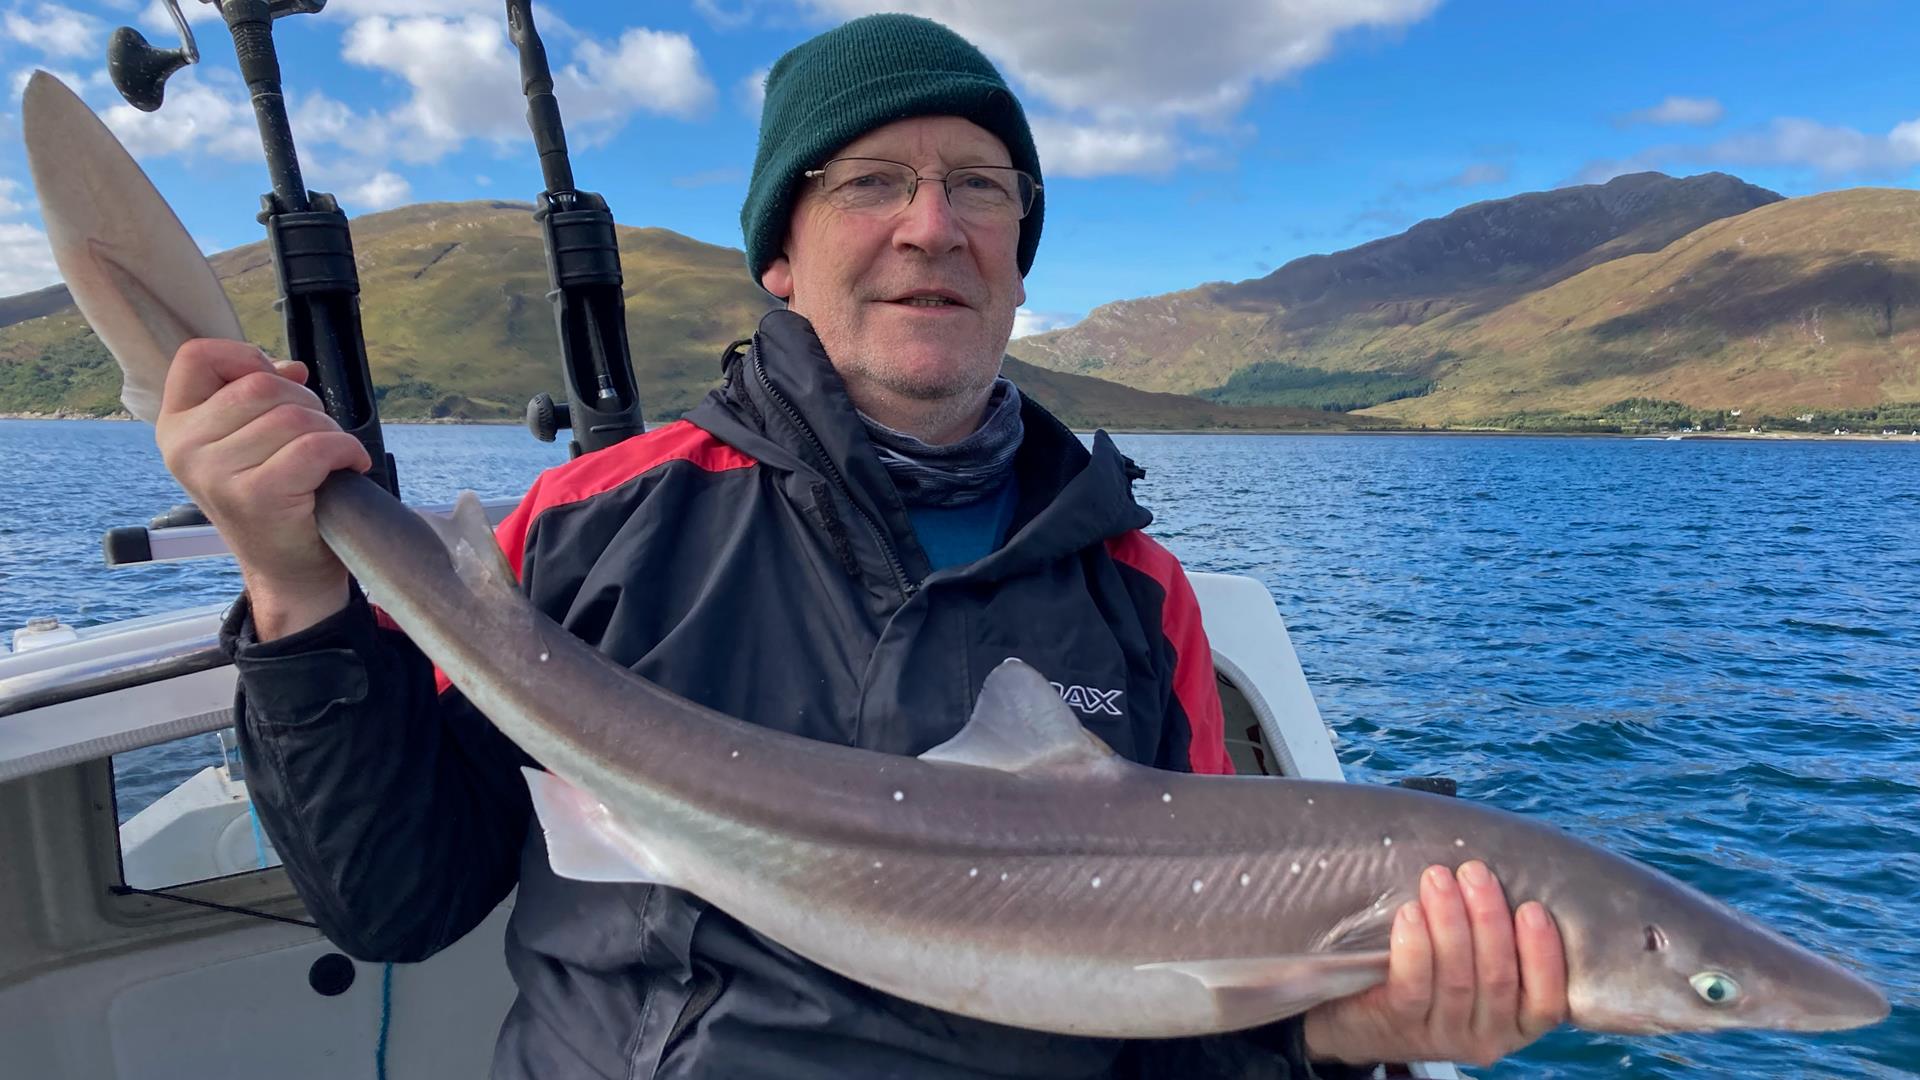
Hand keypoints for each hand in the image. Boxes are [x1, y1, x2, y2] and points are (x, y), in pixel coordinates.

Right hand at [155, 338, 371, 637]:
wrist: (286, 571)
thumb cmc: (274, 499)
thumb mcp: (249, 442)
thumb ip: (258, 397)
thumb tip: (290, 368)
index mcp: (176, 426)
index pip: (197, 356)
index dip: (246, 357)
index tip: (277, 382)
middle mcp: (184, 448)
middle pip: (260, 385)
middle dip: (305, 402)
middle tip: (317, 434)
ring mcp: (215, 474)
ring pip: (293, 416)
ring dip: (328, 430)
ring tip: (329, 456)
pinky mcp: (256, 496)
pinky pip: (316, 447)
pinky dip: (346, 450)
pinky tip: (349, 465)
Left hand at [1301, 861, 1567, 1068]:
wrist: (1365, 1017)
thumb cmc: (1435, 974)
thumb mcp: (1477, 966)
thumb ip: (1497, 936)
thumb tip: (1500, 872)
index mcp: (1520, 1022)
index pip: (1547, 1001)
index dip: (1543, 955)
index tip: (1532, 907)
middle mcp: (1489, 1037)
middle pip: (1498, 980)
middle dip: (1488, 920)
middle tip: (1475, 872)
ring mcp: (1445, 1036)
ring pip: (1456, 980)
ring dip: (1450, 923)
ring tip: (1438, 878)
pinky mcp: (1402, 1026)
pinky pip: (1413, 986)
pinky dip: (1414, 947)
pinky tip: (1410, 912)